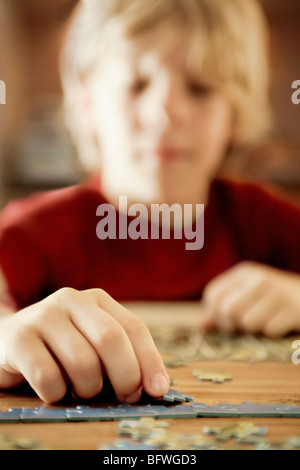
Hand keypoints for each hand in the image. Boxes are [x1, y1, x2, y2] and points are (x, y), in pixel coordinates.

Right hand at [0, 288, 168, 402]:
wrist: (8, 340)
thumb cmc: (61, 348)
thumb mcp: (93, 343)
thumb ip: (123, 356)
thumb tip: (155, 386)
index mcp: (97, 299)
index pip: (134, 328)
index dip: (149, 361)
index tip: (158, 390)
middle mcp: (71, 299)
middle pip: (111, 340)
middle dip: (125, 377)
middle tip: (124, 397)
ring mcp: (43, 315)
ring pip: (83, 363)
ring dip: (88, 389)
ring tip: (79, 390)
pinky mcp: (18, 337)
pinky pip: (48, 378)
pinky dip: (57, 394)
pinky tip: (54, 390)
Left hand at [200, 262, 299, 336]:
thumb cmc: (273, 299)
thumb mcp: (247, 295)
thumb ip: (223, 307)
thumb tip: (202, 325)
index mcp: (244, 272)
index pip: (213, 294)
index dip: (213, 313)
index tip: (223, 321)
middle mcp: (259, 278)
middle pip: (226, 309)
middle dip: (229, 326)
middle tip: (239, 328)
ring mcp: (277, 292)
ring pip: (246, 322)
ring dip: (252, 330)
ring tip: (262, 323)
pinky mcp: (292, 310)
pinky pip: (268, 330)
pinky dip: (271, 333)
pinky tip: (279, 323)